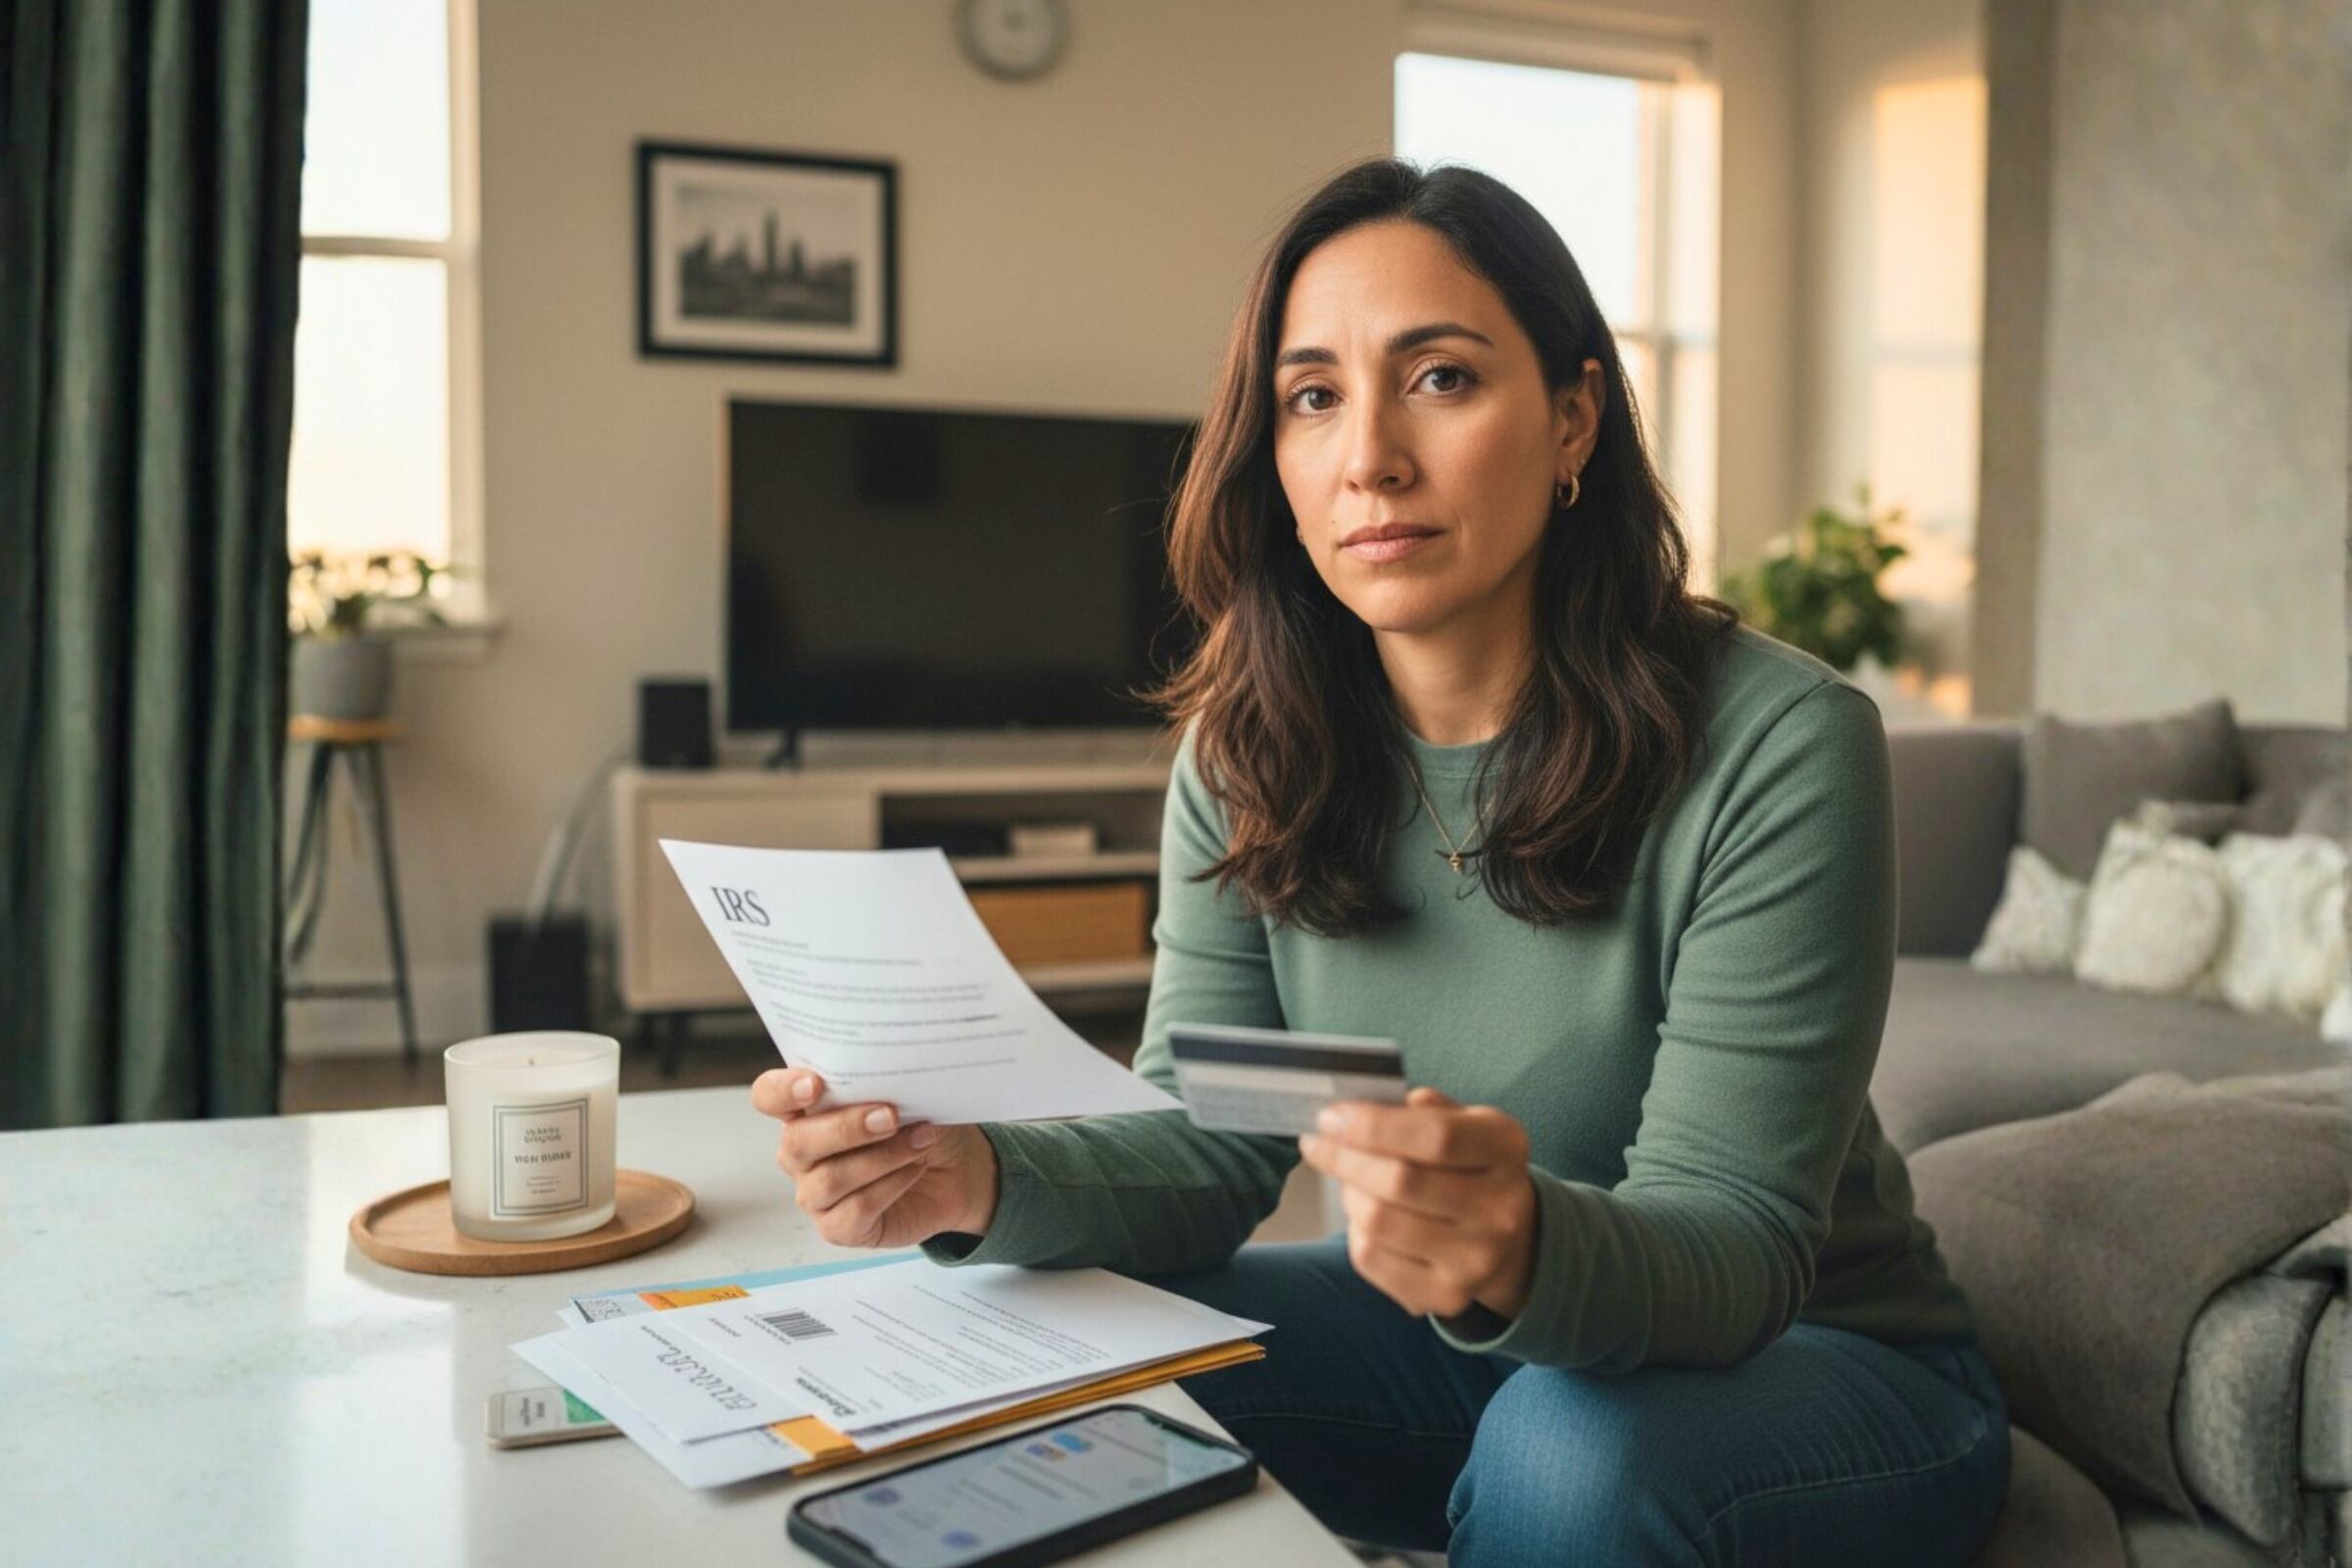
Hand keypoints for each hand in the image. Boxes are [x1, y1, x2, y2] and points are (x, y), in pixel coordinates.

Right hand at [750, 1068, 999, 1249]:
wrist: (957, 1169)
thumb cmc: (921, 1123)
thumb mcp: (907, 1093)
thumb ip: (883, 1083)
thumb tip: (886, 1075)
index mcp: (805, 1110)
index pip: (769, 1096)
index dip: (782, 1090)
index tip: (814, 1084)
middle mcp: (801, 1153)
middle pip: (797, 1142)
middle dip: (847, 1127)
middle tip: (892, 1116)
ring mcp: (815, 1194)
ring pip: (830, 1179)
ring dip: (882, 1157)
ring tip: (922, 1140)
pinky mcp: (838, 1227)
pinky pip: (853, 1211)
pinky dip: (891, 1186)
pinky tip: (915, 1169)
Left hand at [1298, 1086, 1537, 1320]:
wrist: (1504, 1235)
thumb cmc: (1465, 1164)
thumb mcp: (1461, 1121)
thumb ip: (1419, 1109)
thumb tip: (1359, 1113)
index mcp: (1506, 1148)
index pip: (1437, 1135)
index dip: (1373, 1125)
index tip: (1330, 1116)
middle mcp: (1501, 1208)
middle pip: (1400, 1181)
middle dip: (1344, 1157)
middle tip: (1317, 1144)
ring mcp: (1477, 1259)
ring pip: (1378, 1221)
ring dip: (1349, 1194)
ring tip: (1351, 1180)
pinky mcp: (1446, 1296)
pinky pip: (1371, 1258)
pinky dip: (1355, 1231)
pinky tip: (1366, 1216)